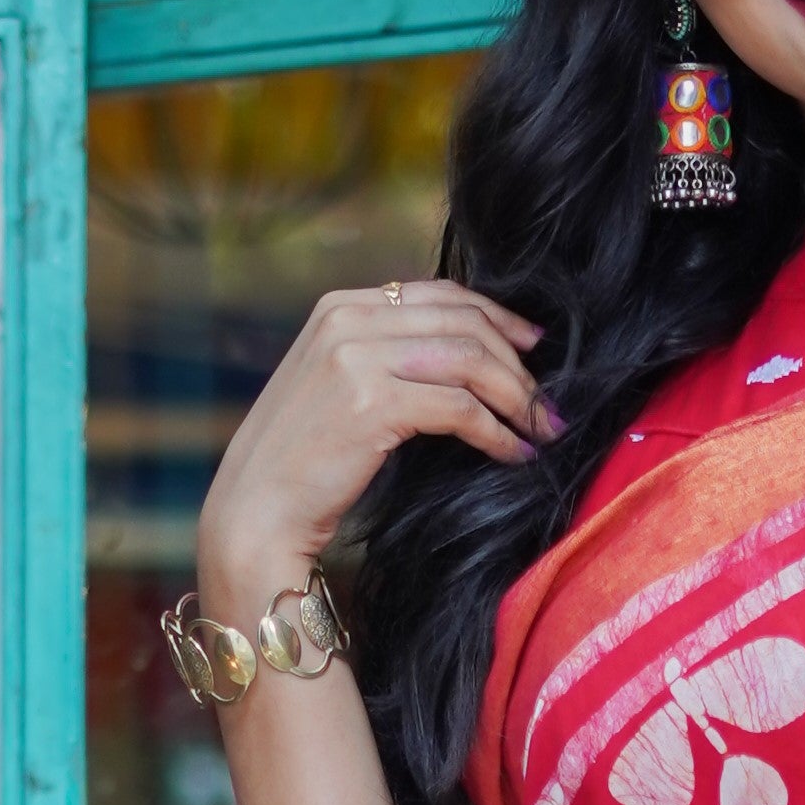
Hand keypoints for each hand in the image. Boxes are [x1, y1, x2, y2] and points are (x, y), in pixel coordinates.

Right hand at [197, 279, 549, 628]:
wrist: (256, 510)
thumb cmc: (303, 462)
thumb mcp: (338, 387)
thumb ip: (386, 356)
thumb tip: (466, 356)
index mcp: (340, 306)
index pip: (440, 294)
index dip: (497, 317)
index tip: (533, 348)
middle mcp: (347, 319)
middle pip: (463, 322)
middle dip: (517, 362)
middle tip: (548, 401)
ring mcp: (356, 357)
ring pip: (469, 360)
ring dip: (518, 398)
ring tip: (544, 429)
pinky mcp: (372, 402)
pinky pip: (460, 408)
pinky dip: (497, 432)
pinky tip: (515, 453)